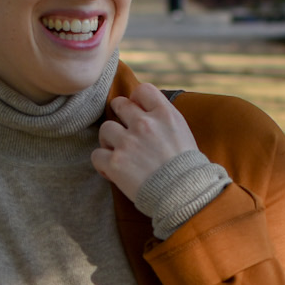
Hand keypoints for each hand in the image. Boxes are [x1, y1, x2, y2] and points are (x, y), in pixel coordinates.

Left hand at [90, 82, 199, 200]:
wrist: (185, 194)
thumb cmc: (188, 169)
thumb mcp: (183, 134)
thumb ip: (165, 121)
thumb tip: (150, 115)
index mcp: (164, 115)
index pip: (143, 90)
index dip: (137, 99)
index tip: (138, 110)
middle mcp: (144, 124)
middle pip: (119, 104)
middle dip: (120, 116)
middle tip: (125, 132)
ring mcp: (127, 142)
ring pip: (105, 129)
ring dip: (109, 140)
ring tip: (119, 153)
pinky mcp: (115, 163)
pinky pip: (96, 155)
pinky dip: (103, 163)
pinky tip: (113, 171)